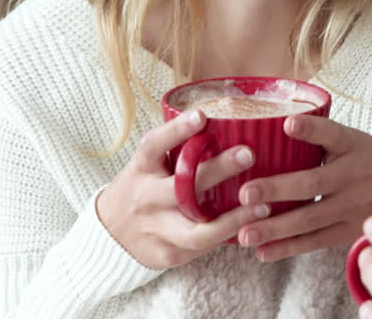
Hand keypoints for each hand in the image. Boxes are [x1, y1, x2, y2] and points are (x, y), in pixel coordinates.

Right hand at [95, 110, 272, 268]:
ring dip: (234, 219)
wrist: (109, 235)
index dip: (176, 130)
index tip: (202, 115)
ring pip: (197, 230)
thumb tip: (224, 121)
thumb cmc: (142, 190)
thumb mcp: (148, 166)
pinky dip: (228, 237)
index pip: (154, 146)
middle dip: (218, 170)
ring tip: (263, 206)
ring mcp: (156, 229)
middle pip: (182, 187)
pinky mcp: (168, 254)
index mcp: (141, 170)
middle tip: (249, 154)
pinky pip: (203, 248)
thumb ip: (176, 151)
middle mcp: (146, 199)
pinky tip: (252, 228)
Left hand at [233, 115, 371, 260]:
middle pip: (313, 183)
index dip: (310, 128)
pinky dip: (289, 248)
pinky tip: (263, 252)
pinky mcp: (352, 231)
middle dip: (277, 189)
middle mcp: (354, 176)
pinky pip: (317, 241)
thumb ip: (323, 138)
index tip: (288, 123)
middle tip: (244, 193)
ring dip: (275, 227)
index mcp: (353, 145)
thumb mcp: (358, 141)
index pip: (331, 133)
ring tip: (243, 234)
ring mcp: (354, 207)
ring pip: (310, 218)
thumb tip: (275, 126)